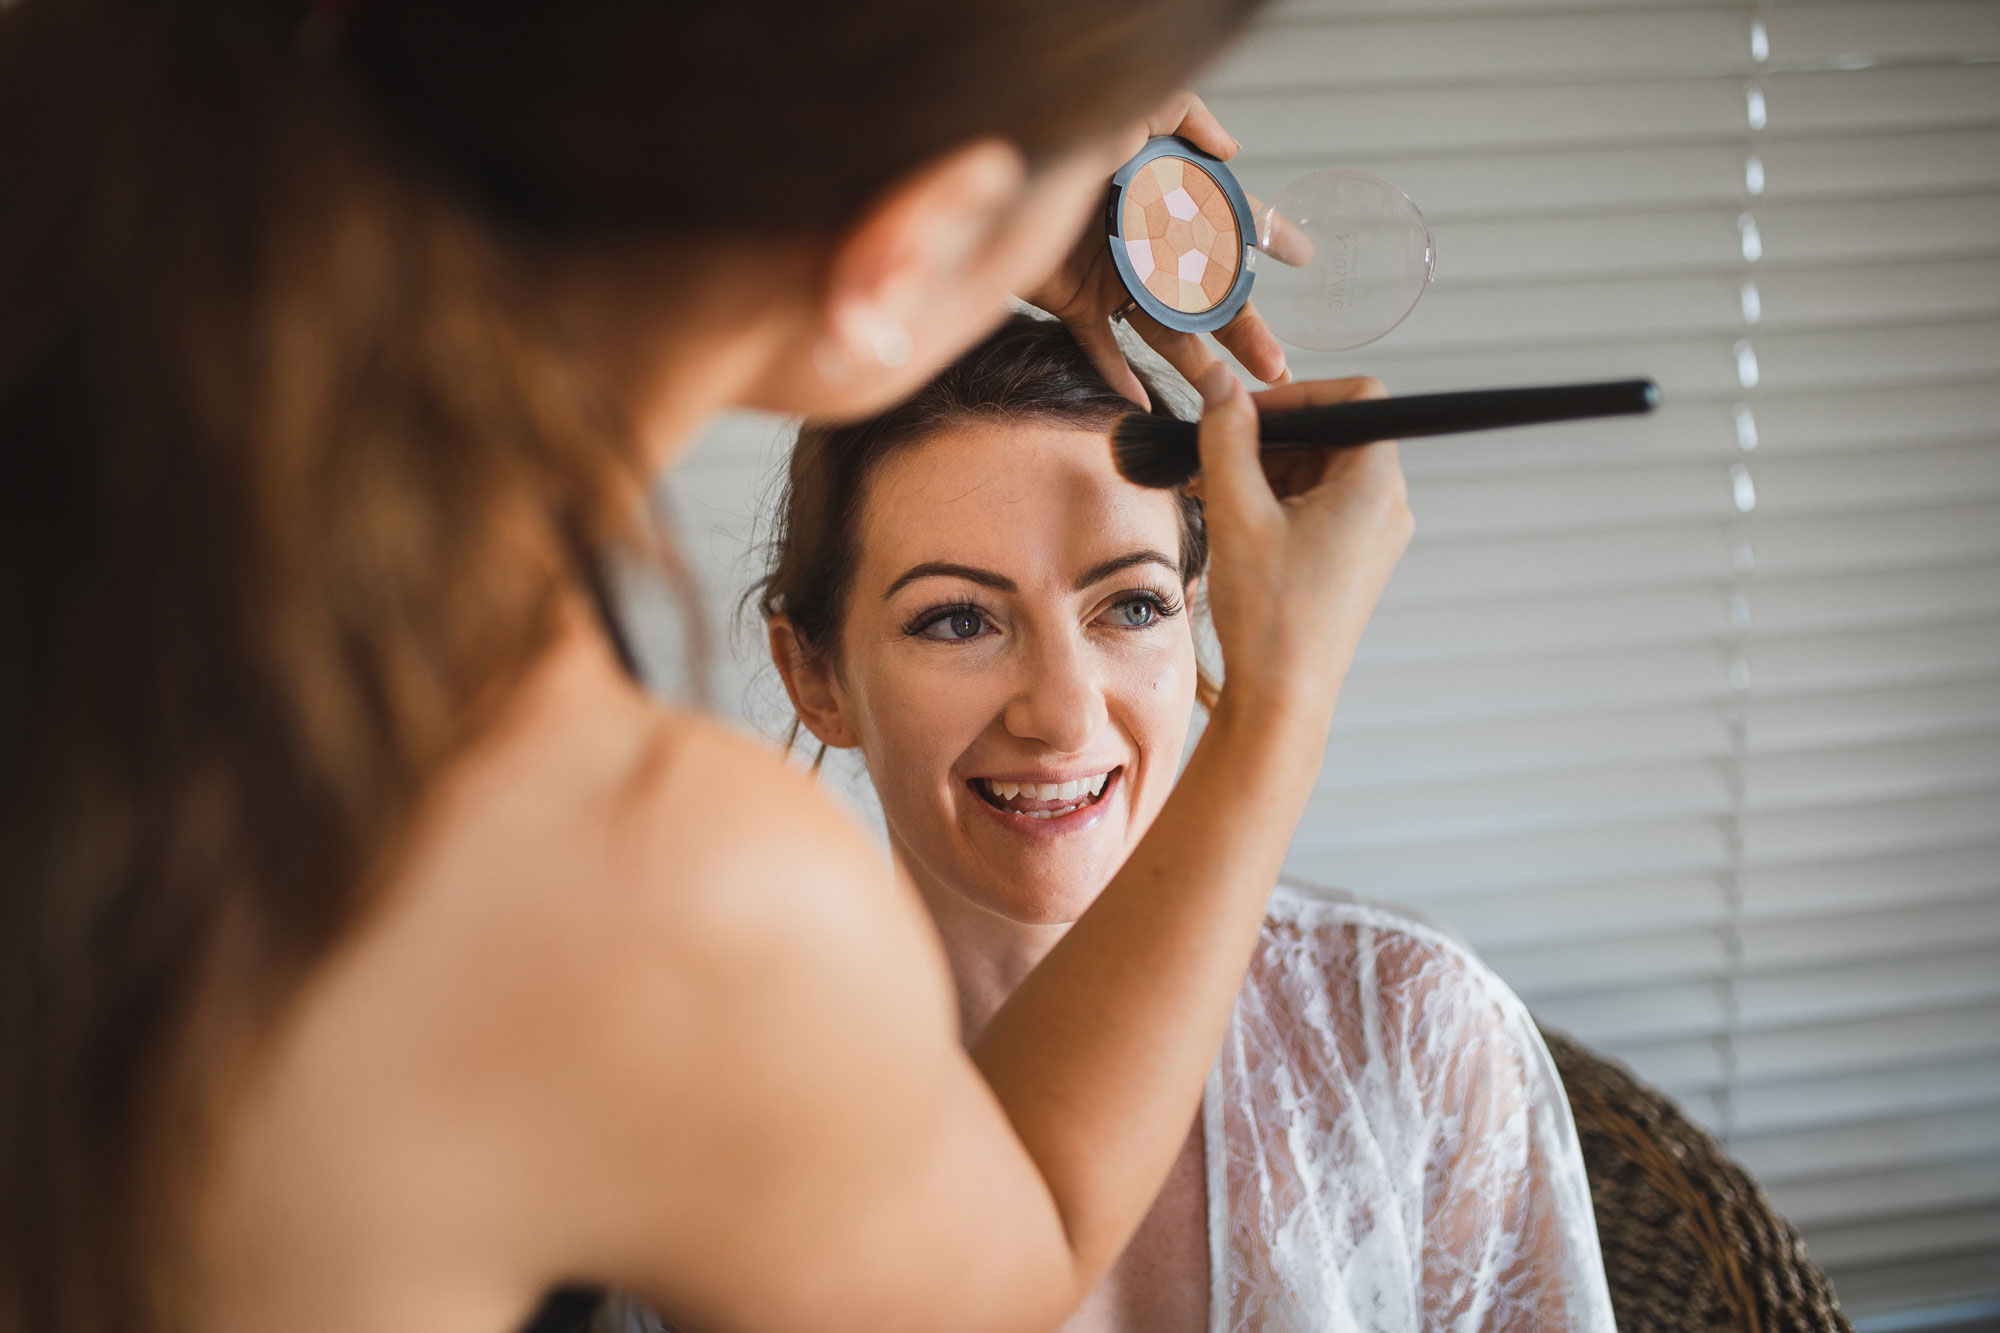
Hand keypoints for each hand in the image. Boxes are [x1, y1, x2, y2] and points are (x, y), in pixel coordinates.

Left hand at [1019, 90, 1290, 407]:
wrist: (996, 169)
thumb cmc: (1062, 129)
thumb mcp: (1133, 108)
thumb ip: (1185, 114)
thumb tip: (1232, 149)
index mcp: (1168, 199)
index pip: (1231, 218)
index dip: (1268, 235)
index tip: (1303, 258)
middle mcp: (1147, 241)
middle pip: (1208, 295)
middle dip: (1246, 331)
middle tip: (1276, 367)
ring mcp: (1113, 275)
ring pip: (1166, 331)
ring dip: (1198, 365)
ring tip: (1228, 399)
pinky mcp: (1073, 301)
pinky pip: (1100, 347)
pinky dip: (1120, 377)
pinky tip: (1146, 405)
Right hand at [1189, 370, 1412, 720]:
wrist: (1282, 698)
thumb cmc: (1271, 617)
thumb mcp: (1237, 514)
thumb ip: (1228, 439)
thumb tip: (1221, 387)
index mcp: (1375, 487)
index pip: (1357, 399)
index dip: (1298, 395)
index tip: (1245, 413)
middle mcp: (1385, 507)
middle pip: (1332, 434)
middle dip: (1268, 438)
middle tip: (1214, 453)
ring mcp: (1370, 536)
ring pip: (1317, 472)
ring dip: (1263, 471)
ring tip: (1210, 492)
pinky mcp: (1350, 560)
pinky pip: (1314, 507)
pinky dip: (1273, 502)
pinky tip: (1228, 517)